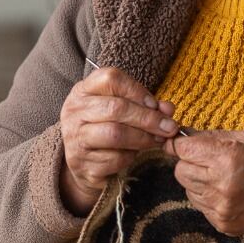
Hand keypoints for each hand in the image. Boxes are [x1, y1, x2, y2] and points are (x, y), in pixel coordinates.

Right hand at [59, 66, 178, 214]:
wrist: (81, 163)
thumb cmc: (104, 128)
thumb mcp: (120, 110)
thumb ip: (144, 105)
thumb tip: (168, 109)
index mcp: (83, 91)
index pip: (110, 78)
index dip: (137, 90)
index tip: (154, 104)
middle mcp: (75, 112)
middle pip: (115, 108)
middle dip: (148, 118)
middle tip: (168, 127)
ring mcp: (75, 138)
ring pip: (115, 134)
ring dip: (143, 138)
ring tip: (157, 140)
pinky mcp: (82, 163)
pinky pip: (114, 158)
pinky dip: (130, 157)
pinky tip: (134, 154)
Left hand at [163, 130, 243, 235]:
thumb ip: (211, 137)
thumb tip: (183, 135)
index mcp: (227, 158)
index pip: (183, 149)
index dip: (182, 144)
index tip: (185, 144)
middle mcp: (221, 185)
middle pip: (180, 170)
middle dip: (190, 162)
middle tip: (208, 160)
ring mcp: (220, 207)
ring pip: (188, 189)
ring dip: (198, 181)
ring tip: (220, 177)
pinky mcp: (221, 223)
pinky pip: (200, 205)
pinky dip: (207, 197)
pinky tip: (225, 191)